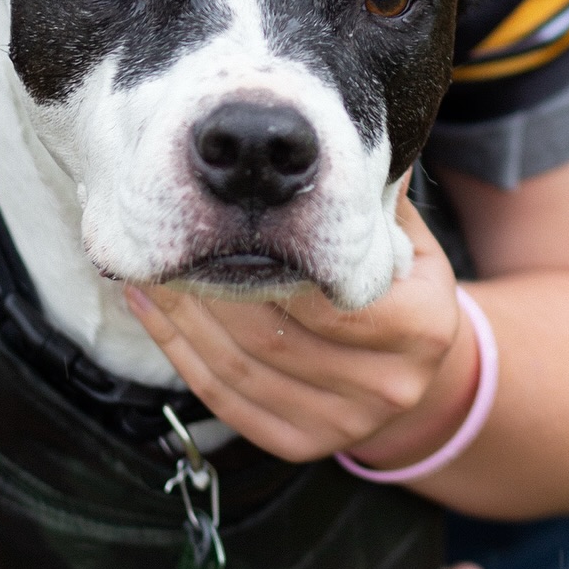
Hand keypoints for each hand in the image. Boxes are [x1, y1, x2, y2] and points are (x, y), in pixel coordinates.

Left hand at [125, 196, 478, 466]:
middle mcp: (388, 386)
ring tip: (146, 265)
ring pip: (240, 367)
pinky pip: (224, 398)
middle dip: (211, 282)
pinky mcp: (299, 445)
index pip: (327, 295)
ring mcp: (343, 425)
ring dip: (182, 316)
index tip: (216, 213)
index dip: (268, 256)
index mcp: (422, 326)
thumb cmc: (402, 285)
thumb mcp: (404, 233)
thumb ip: (368, 188)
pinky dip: (179, 352)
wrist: (419, 375)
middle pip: (275, 333)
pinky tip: (150, 308)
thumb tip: (328, 123)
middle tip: (163, 232)